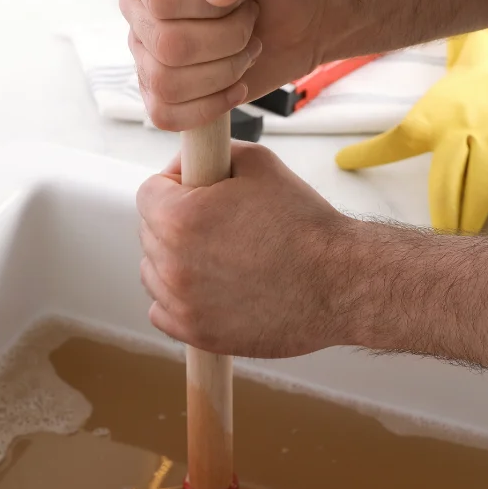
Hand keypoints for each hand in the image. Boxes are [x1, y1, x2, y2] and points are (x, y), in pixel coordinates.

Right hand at [121, 0, 326, 130]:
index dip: (209, 3)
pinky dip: (210, 106)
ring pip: (168, 83)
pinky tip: (234, 85)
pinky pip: (165, 114)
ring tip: (246, 48)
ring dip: (225, 70)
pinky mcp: (159, 90)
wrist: (300, 16)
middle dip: (228, 38)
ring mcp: (144, 51)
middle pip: (168, 44)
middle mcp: (137, 5)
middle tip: (251, 20)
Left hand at [137, 143, 355, 356]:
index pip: (148, 193)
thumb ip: (212, 156)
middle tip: (219, 226)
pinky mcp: (196, 333)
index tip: (198, 193)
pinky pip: (162, 311)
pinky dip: (179, 300)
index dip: (175, 187)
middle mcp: (172, 263)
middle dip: (176, 224)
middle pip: (150, 233)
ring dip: (175, 262)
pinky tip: (211, 288)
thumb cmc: (305, 226)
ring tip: (220, 258)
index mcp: (180, 218)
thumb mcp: (259, 164)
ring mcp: (182, 303)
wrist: (339, 282)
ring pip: (154, 272)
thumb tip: (186, 165)